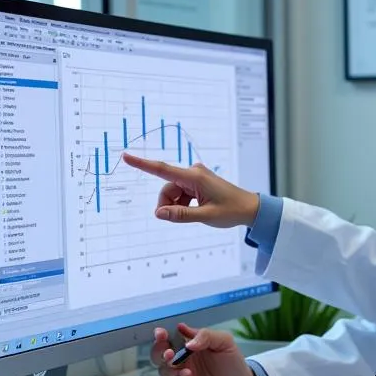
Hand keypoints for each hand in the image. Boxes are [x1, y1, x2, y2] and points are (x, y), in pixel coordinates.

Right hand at [122, 153, 259, 226]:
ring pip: (173, 192)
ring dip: (177, 205)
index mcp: (195, 177)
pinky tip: (196, 210)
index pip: (162, 169)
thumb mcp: (205, 216)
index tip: (126, 156)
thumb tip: (159, 214)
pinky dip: (183, 203)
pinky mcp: (197, 182)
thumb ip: (181, 215)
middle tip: (179, 218)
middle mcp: (194, 173)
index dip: (143, 164)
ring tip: (194, 214)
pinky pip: (181, 193)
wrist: (250, 208)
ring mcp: (196, 177)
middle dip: (168, 204)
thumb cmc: (231, 211)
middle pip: (167, 188)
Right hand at [151, 324, 256, 375]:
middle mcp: (182, 360)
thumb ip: (206, 336)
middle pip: (160, 354)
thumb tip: (188, 340)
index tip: (160, 333)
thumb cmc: (233, 362)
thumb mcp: (224, 342)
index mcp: (189, 344)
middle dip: (159, 351)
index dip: (161, 335)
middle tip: (167, 351)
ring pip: (163, 370)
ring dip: (167, 366)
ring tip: (177, 364)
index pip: (170, 338)